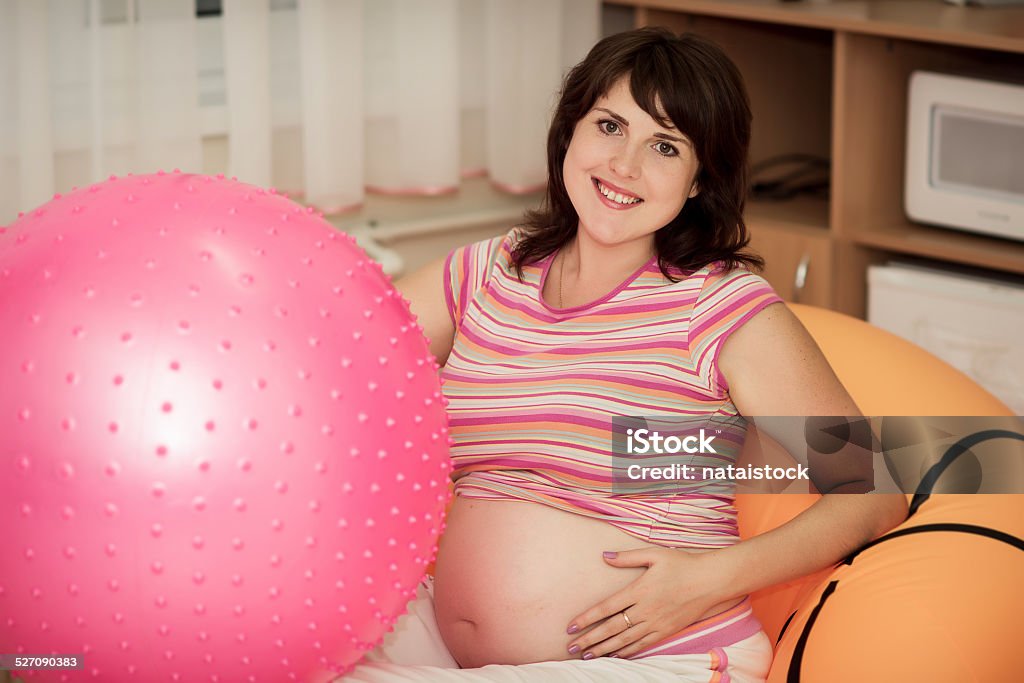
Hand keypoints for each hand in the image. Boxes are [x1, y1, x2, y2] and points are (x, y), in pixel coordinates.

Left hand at [564, 547, 732, 659]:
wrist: (711, 581)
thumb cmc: (682, 564)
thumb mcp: (654, 554)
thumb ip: (627, 557)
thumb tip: (604, 556)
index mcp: (639, 590)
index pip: (606, 608)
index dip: (587, 618)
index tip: (571, 627)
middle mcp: (645, 610)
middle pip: (611, 628)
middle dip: (589, 639)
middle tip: (571, 647)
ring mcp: (656, 623)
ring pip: (624, 640)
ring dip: (604, 649)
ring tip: (588, 655)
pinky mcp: (666, 631)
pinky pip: (642, 645)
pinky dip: (627, 651)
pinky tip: (615, 655)